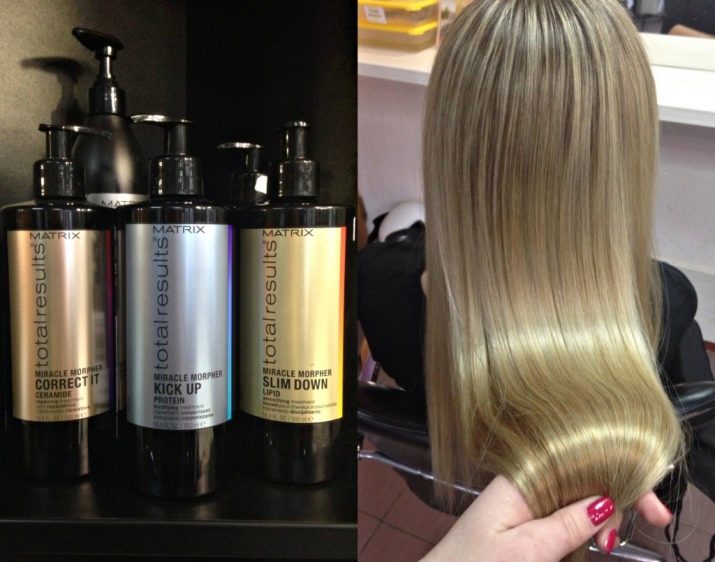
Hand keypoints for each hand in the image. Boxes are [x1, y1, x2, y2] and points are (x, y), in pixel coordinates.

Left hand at [421, 475, 671, 561]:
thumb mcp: (528, 549)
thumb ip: (568, 524)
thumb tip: (607, 501)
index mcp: (524, 478)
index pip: (581, 462)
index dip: (621, 477)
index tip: (654, 508)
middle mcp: (526, 482)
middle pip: (584, 476)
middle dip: (619, 496)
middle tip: (653, 521)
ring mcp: (526, 500)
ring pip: (578, 496)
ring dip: (604, 513)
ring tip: (611, 540)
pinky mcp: (525, 519)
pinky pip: (564, 512)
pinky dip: (584, 524)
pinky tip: (598, 536)